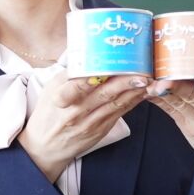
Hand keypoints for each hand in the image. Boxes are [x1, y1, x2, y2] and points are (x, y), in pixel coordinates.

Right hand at [17, 73, 150, 184]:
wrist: (46, 147)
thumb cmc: (48, 113)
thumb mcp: (49, 89)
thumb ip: (67, 71)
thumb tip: (81, 47)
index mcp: (60, 98)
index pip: (77, 85)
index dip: (94, 76)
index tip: (107, 66)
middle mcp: (76, 112)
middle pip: (103, 94)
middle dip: (124, 82)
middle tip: (141, 71)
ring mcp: (90, 123)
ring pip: (115, 104)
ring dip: (133, 92)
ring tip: (147, 80)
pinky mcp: (100, 130)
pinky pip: (119, 113)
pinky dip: (132, 102)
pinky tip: (142, 92)